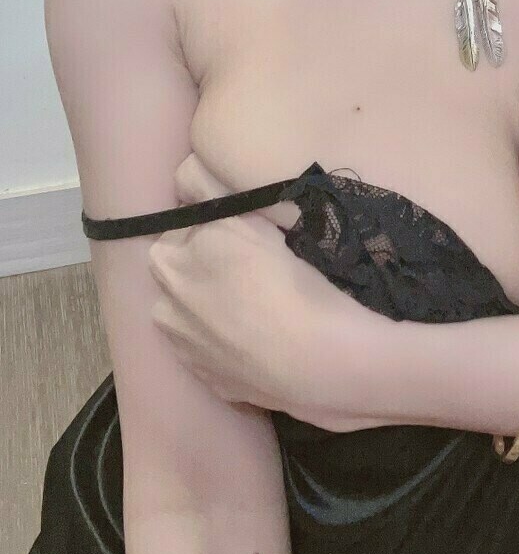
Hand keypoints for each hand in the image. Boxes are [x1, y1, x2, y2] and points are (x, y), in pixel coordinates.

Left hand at [148, 152, 393, 430]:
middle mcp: (166, 304)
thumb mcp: (249, 217)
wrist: (316, 359)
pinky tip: (258, 338)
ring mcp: (184, 349)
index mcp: (171, 259)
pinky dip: (225, 343)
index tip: (242, 232)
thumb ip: (206, 186)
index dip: (211, 226)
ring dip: (207, 305)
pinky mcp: (207, 381)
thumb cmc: (286, 278)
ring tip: (254, 304)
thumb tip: (183, 171)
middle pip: (179, 271)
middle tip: (250, 266)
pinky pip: (209, 351)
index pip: (181, 227)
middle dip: (204, 265)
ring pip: (188, 314)